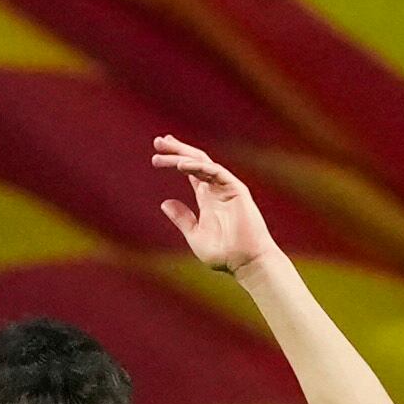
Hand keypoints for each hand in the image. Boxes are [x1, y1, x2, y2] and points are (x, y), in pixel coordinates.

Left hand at [149, 136, 281, 276]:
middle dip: (177, 150)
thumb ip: (182, 218)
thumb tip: (164, 202)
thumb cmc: (224, 254)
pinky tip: (181, 165)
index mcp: (207, 198)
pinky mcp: (236, 190)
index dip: (175, 159)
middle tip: (158, 141)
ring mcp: (227, 188)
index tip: (157, 154)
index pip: (190, 172)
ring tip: (163, 150)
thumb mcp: (195, 235)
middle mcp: (216, 189)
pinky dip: (198, 166)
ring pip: (203, 163)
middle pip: (195, 161)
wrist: (246, 262)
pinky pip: (216, 171)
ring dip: (183, 155)